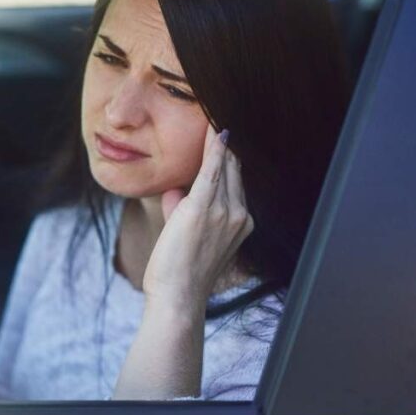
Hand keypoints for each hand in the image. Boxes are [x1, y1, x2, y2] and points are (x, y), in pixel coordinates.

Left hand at [143, 125, 253, 313]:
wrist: (178, 298)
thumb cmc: (179, 275)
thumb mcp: (186, 239)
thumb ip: (182, 211)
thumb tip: (175, 192)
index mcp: (241, 223)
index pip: (236, 181)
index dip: (230, 158)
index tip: (223, 136)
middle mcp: (239, 215)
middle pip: (234, 170)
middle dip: (225, 146)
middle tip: (217, 116)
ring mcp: (224, 212)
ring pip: (224, 167)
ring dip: (218, 142)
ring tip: (213, 116)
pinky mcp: (202, 209)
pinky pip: (212, 170)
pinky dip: (213, 148)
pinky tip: (215, 129)